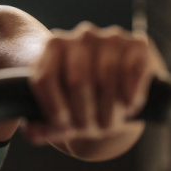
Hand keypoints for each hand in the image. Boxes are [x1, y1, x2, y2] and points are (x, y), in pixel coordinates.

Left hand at [25, 21, 161, 144]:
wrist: (122, 85)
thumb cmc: (84, 101)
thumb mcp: (64, 114)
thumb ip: (44, 125)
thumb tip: (32, 134)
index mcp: (53, 47)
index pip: (44, 77)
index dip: (52, 106)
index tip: (61, 125)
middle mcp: (80, 36)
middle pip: (76, 81)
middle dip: (83, 113)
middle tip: (89, 129)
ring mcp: (110, 37)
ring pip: (105, 78)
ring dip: (108, 108)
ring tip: (108, 123)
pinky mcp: (137, 44)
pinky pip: (132, 71)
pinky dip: (130, 94)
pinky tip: (127, 106)